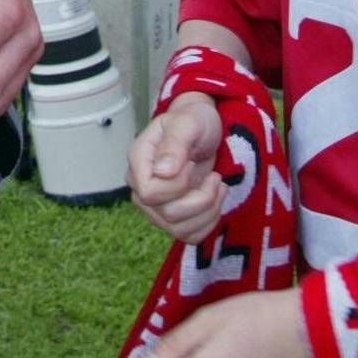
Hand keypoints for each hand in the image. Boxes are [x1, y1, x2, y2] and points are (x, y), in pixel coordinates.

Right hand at [128, 93, 224, 240]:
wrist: (202, 129)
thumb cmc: (193, 121)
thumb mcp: (188, 123)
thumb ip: (175, 144)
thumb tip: (162, 172)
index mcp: (139, 160)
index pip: (149, 193)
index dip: (177, 185)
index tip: (192, 164)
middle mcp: (140, 187)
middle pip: (167, 214)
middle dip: (201, 198)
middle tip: (215, 177)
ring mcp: (154, 206)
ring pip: (179, 230)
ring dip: (209, 211)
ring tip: (218, 186)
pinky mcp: (171, 218)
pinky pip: (189, 236)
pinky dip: (209, 222)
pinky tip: (216, 200)